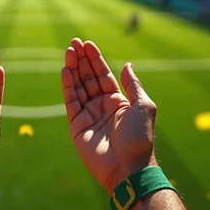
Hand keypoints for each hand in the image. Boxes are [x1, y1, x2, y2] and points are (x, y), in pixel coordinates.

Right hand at [61, 38, 156, 195]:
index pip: (103, 74)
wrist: (128, 167)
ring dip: (73, 68)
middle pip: (88, 77)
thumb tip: (127, 65)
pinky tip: (66, 70)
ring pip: (78, 86)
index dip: (95, 59)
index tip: (87, 43)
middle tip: (74, 42)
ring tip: (68, 51)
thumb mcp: (143, 106)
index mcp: (117, 101)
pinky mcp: (77, 125)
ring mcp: (88, 115)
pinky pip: (71, 101)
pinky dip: (67, 85)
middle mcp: (101, 106)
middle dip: (81, 59)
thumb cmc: (139, 137)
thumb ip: (132, 85)